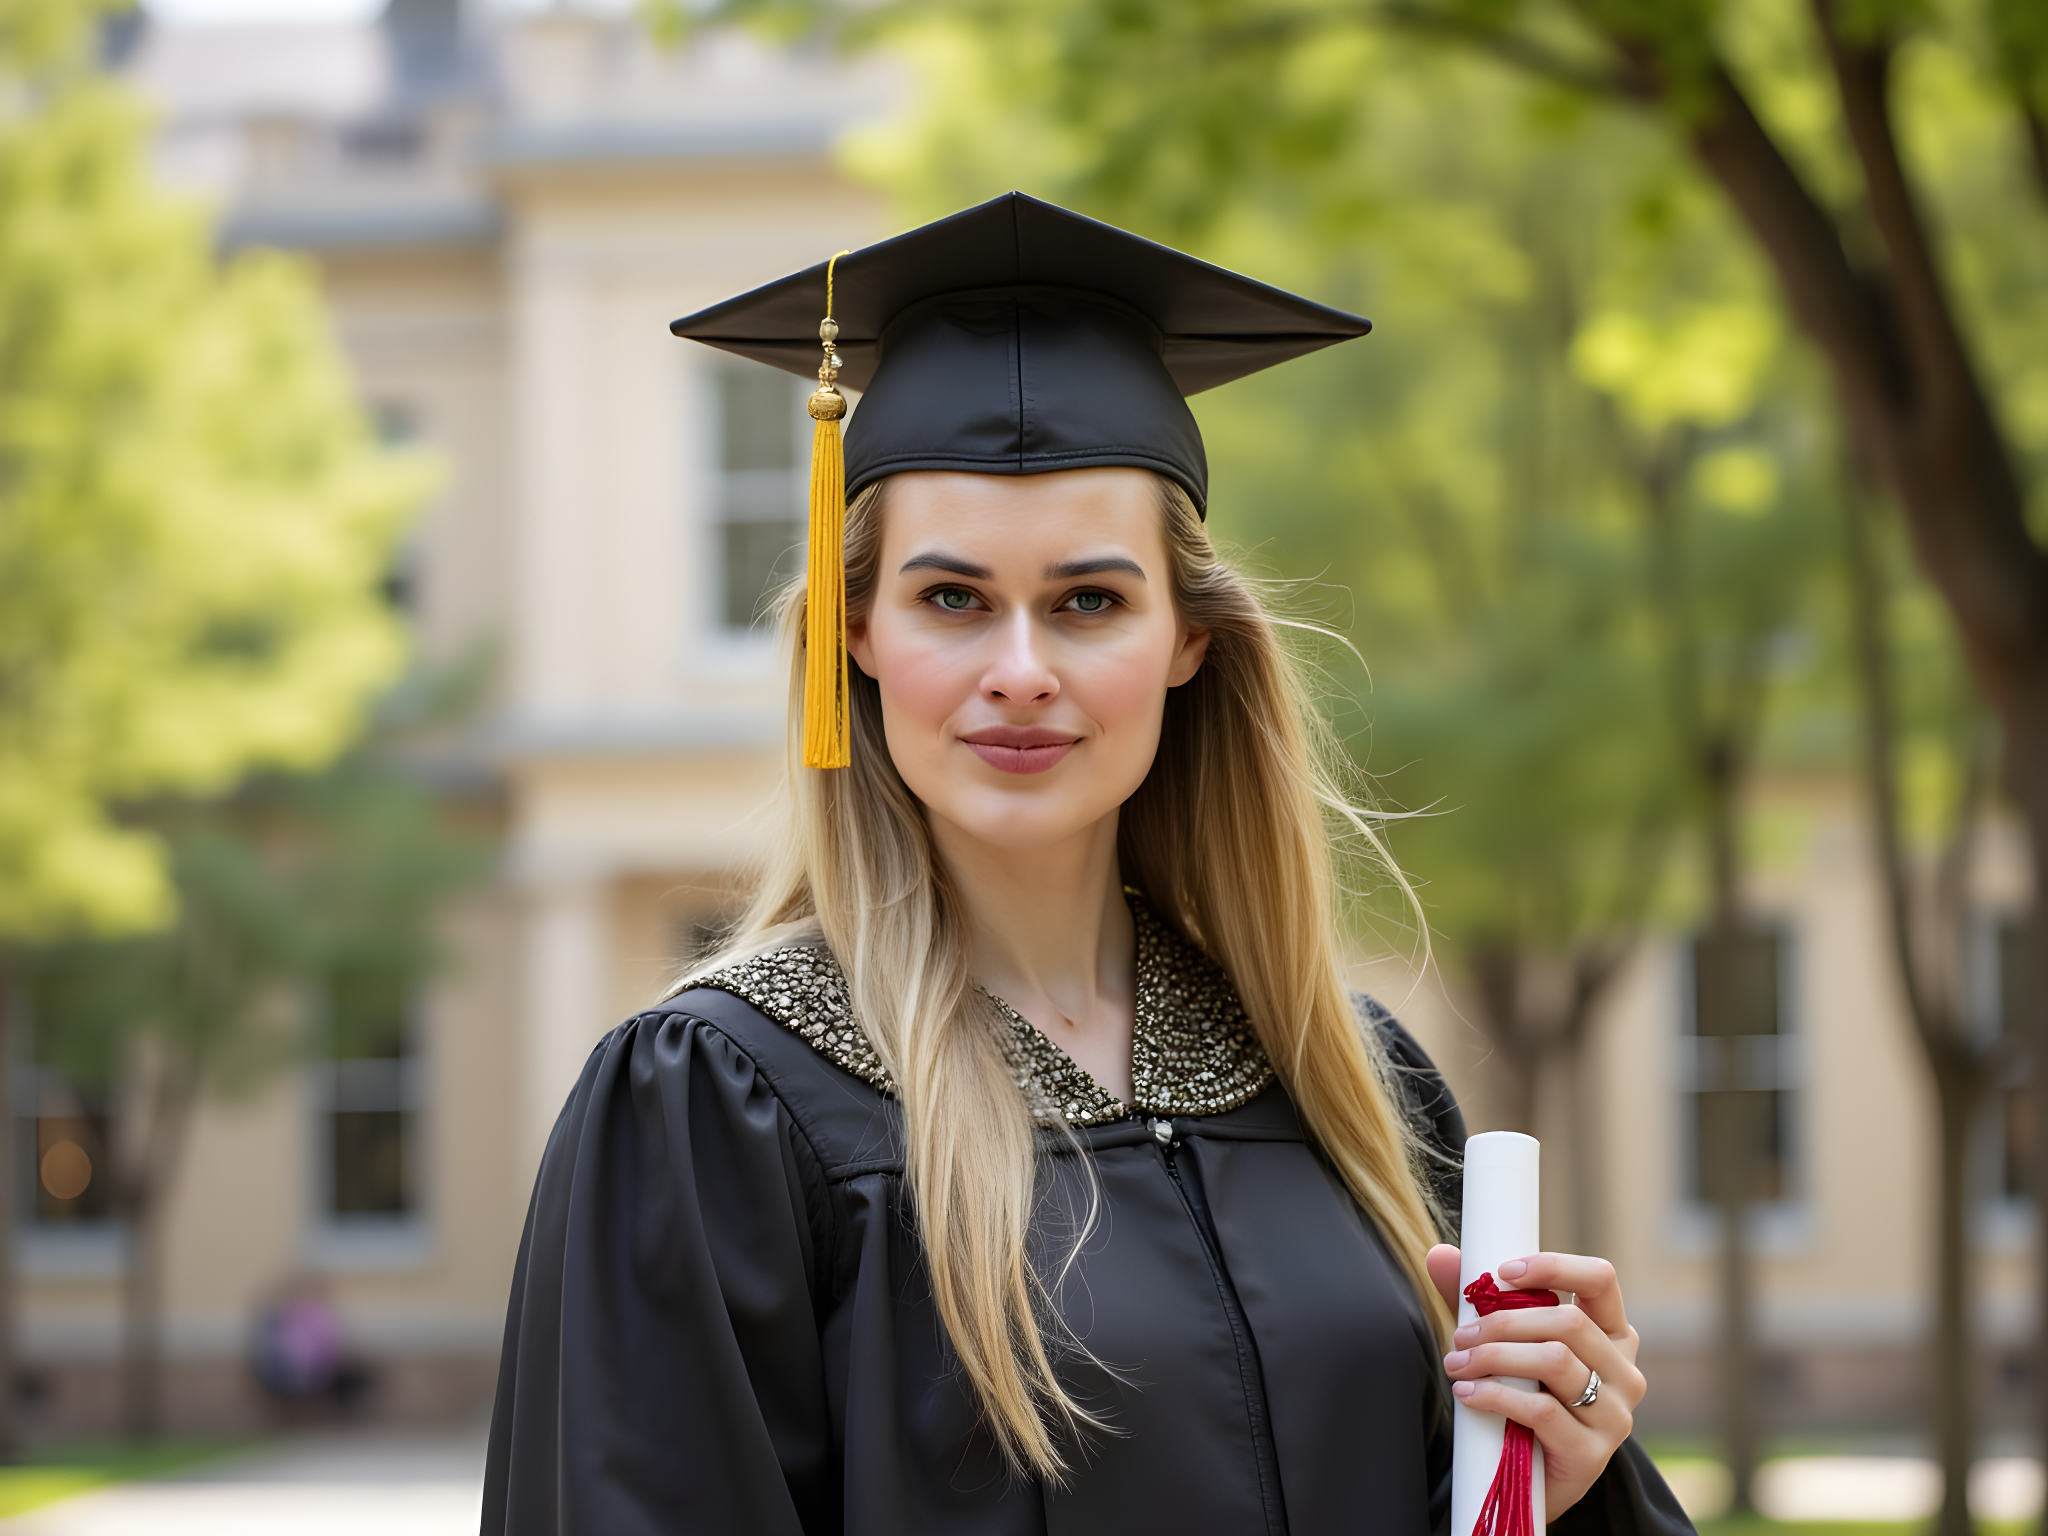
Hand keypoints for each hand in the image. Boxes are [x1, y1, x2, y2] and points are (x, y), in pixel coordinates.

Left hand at [1426, 1244, 1646, 1521]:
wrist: (1533, 1478)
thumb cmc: (1526, 1396)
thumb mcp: (1508, 1344)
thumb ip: (1482, 1301)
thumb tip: (1442, 1255)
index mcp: (1612, 1333)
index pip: (1600, 1280)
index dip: (1553, 1267)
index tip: (1503, 1272)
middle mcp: (1624, 1371)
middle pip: (1568, 1322)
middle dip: (1504, 1322)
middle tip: (1461, 1334)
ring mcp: (1615, 1415)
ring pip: (1556, 1361)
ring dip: (1495, 1356)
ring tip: (1458, 1363)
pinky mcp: (1592, 1453)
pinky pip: (1541, 1411)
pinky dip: (1495, 1396)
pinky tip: (1468, 1394)